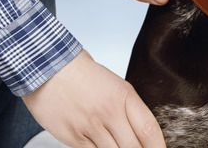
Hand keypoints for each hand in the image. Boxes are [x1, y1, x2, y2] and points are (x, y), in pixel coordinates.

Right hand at [22, 50, 164, 147]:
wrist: (49, 68)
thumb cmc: (83, 74)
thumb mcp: (115, 85)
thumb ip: (128, 108)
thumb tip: (140, 132)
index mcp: (124, 96)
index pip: (149, 129)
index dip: (158, 146)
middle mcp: (110, 112)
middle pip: (133, 146)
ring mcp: (90, 126)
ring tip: (119, 146)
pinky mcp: (73, 136)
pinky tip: (102, 147)